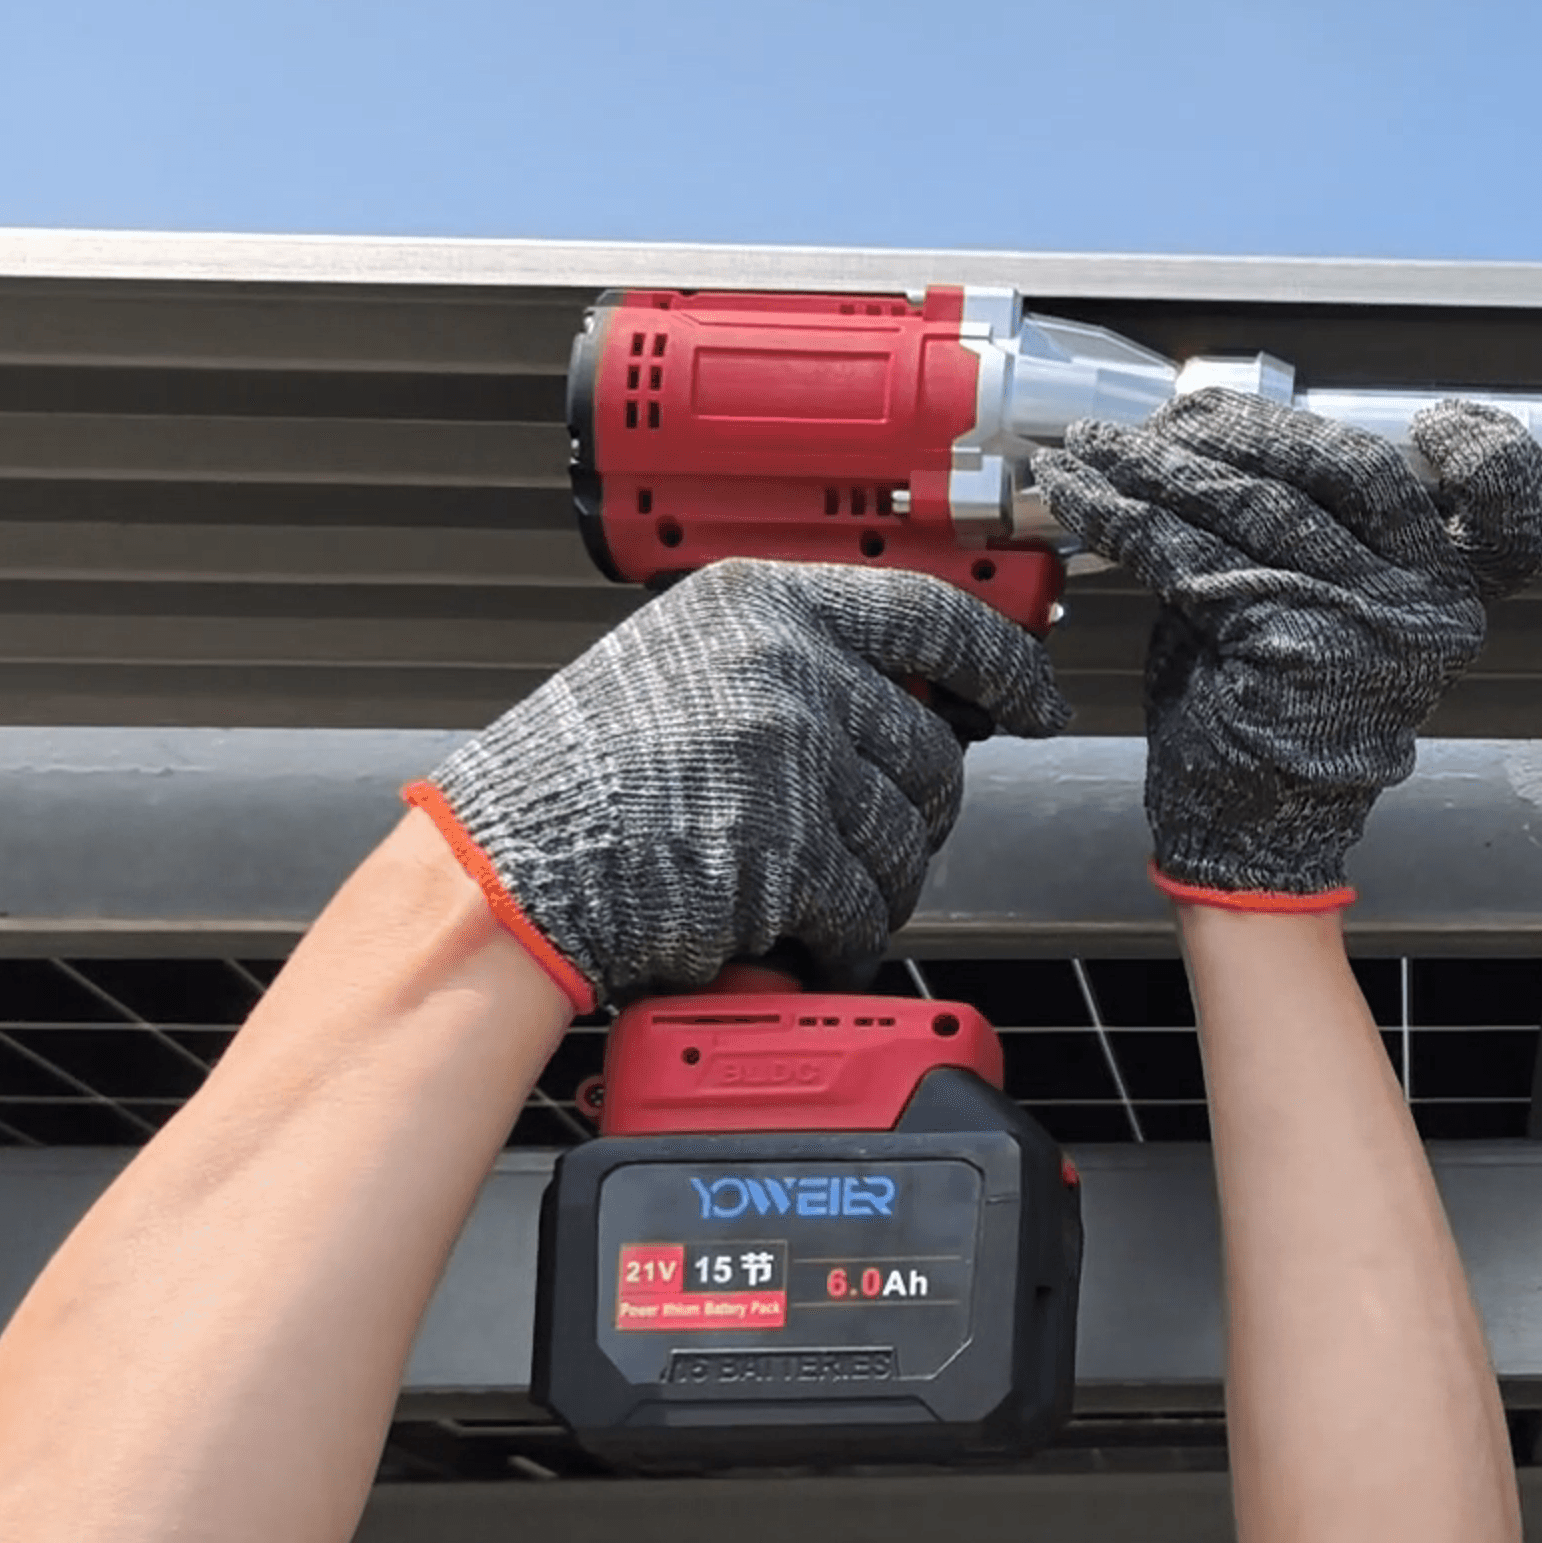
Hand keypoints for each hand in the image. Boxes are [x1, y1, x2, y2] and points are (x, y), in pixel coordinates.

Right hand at [410, 559, 1069, 1006]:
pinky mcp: (783, 856)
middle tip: (852, 837)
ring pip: (906, 839)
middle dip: (910, 812)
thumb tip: (917, 695)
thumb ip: (796, 658)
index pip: (934, 618)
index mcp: (766, 604)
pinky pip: (864, 909)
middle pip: (930, 753)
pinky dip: (842, 938)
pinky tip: (794, 933)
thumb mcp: (687, 662)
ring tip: (803, 887)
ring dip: (873, 882)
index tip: (1038, 699)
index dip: (1006, 664)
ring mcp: (787, 761)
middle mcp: (785, 669)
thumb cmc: (582, 775)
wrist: (503, 867)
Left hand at [1035, 391, 1541, 904]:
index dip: (1490, 458)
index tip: (1439, 424)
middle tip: (1176, 419)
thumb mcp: (1317, 613)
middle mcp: (1421, 609)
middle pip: (1355, 469)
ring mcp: (1360, 623)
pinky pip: (1189, 548)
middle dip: (1251, 430)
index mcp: (1448, 598)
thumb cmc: (1281, 725)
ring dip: (1157, 463)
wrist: (1254, 835)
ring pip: (1256, 502)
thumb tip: (1231, 440)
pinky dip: (1121, 513)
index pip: (1509, 518)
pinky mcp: (1282, 639)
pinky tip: (1086, 493)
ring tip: (1100, 447)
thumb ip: (1305, 530)